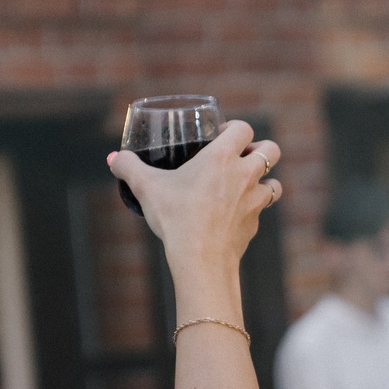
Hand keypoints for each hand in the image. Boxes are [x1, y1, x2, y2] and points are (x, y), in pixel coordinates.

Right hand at [108, 122, 280, 289]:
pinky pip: (262, 212)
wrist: (201, 260)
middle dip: (261, 149)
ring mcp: (255, 201)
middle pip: (272, 149)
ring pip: (274, 183)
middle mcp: (245, 175)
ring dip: (264, 181)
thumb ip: (129, 168)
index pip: (244, 128)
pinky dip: (253, 210)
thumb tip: (113, 159)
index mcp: (222, 157)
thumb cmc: (176, 219)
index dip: (235, 127)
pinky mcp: (255, 225)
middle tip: (242, 156)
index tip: (222, 135)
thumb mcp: (147, 189)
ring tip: (246, 186)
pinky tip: (236, 215)